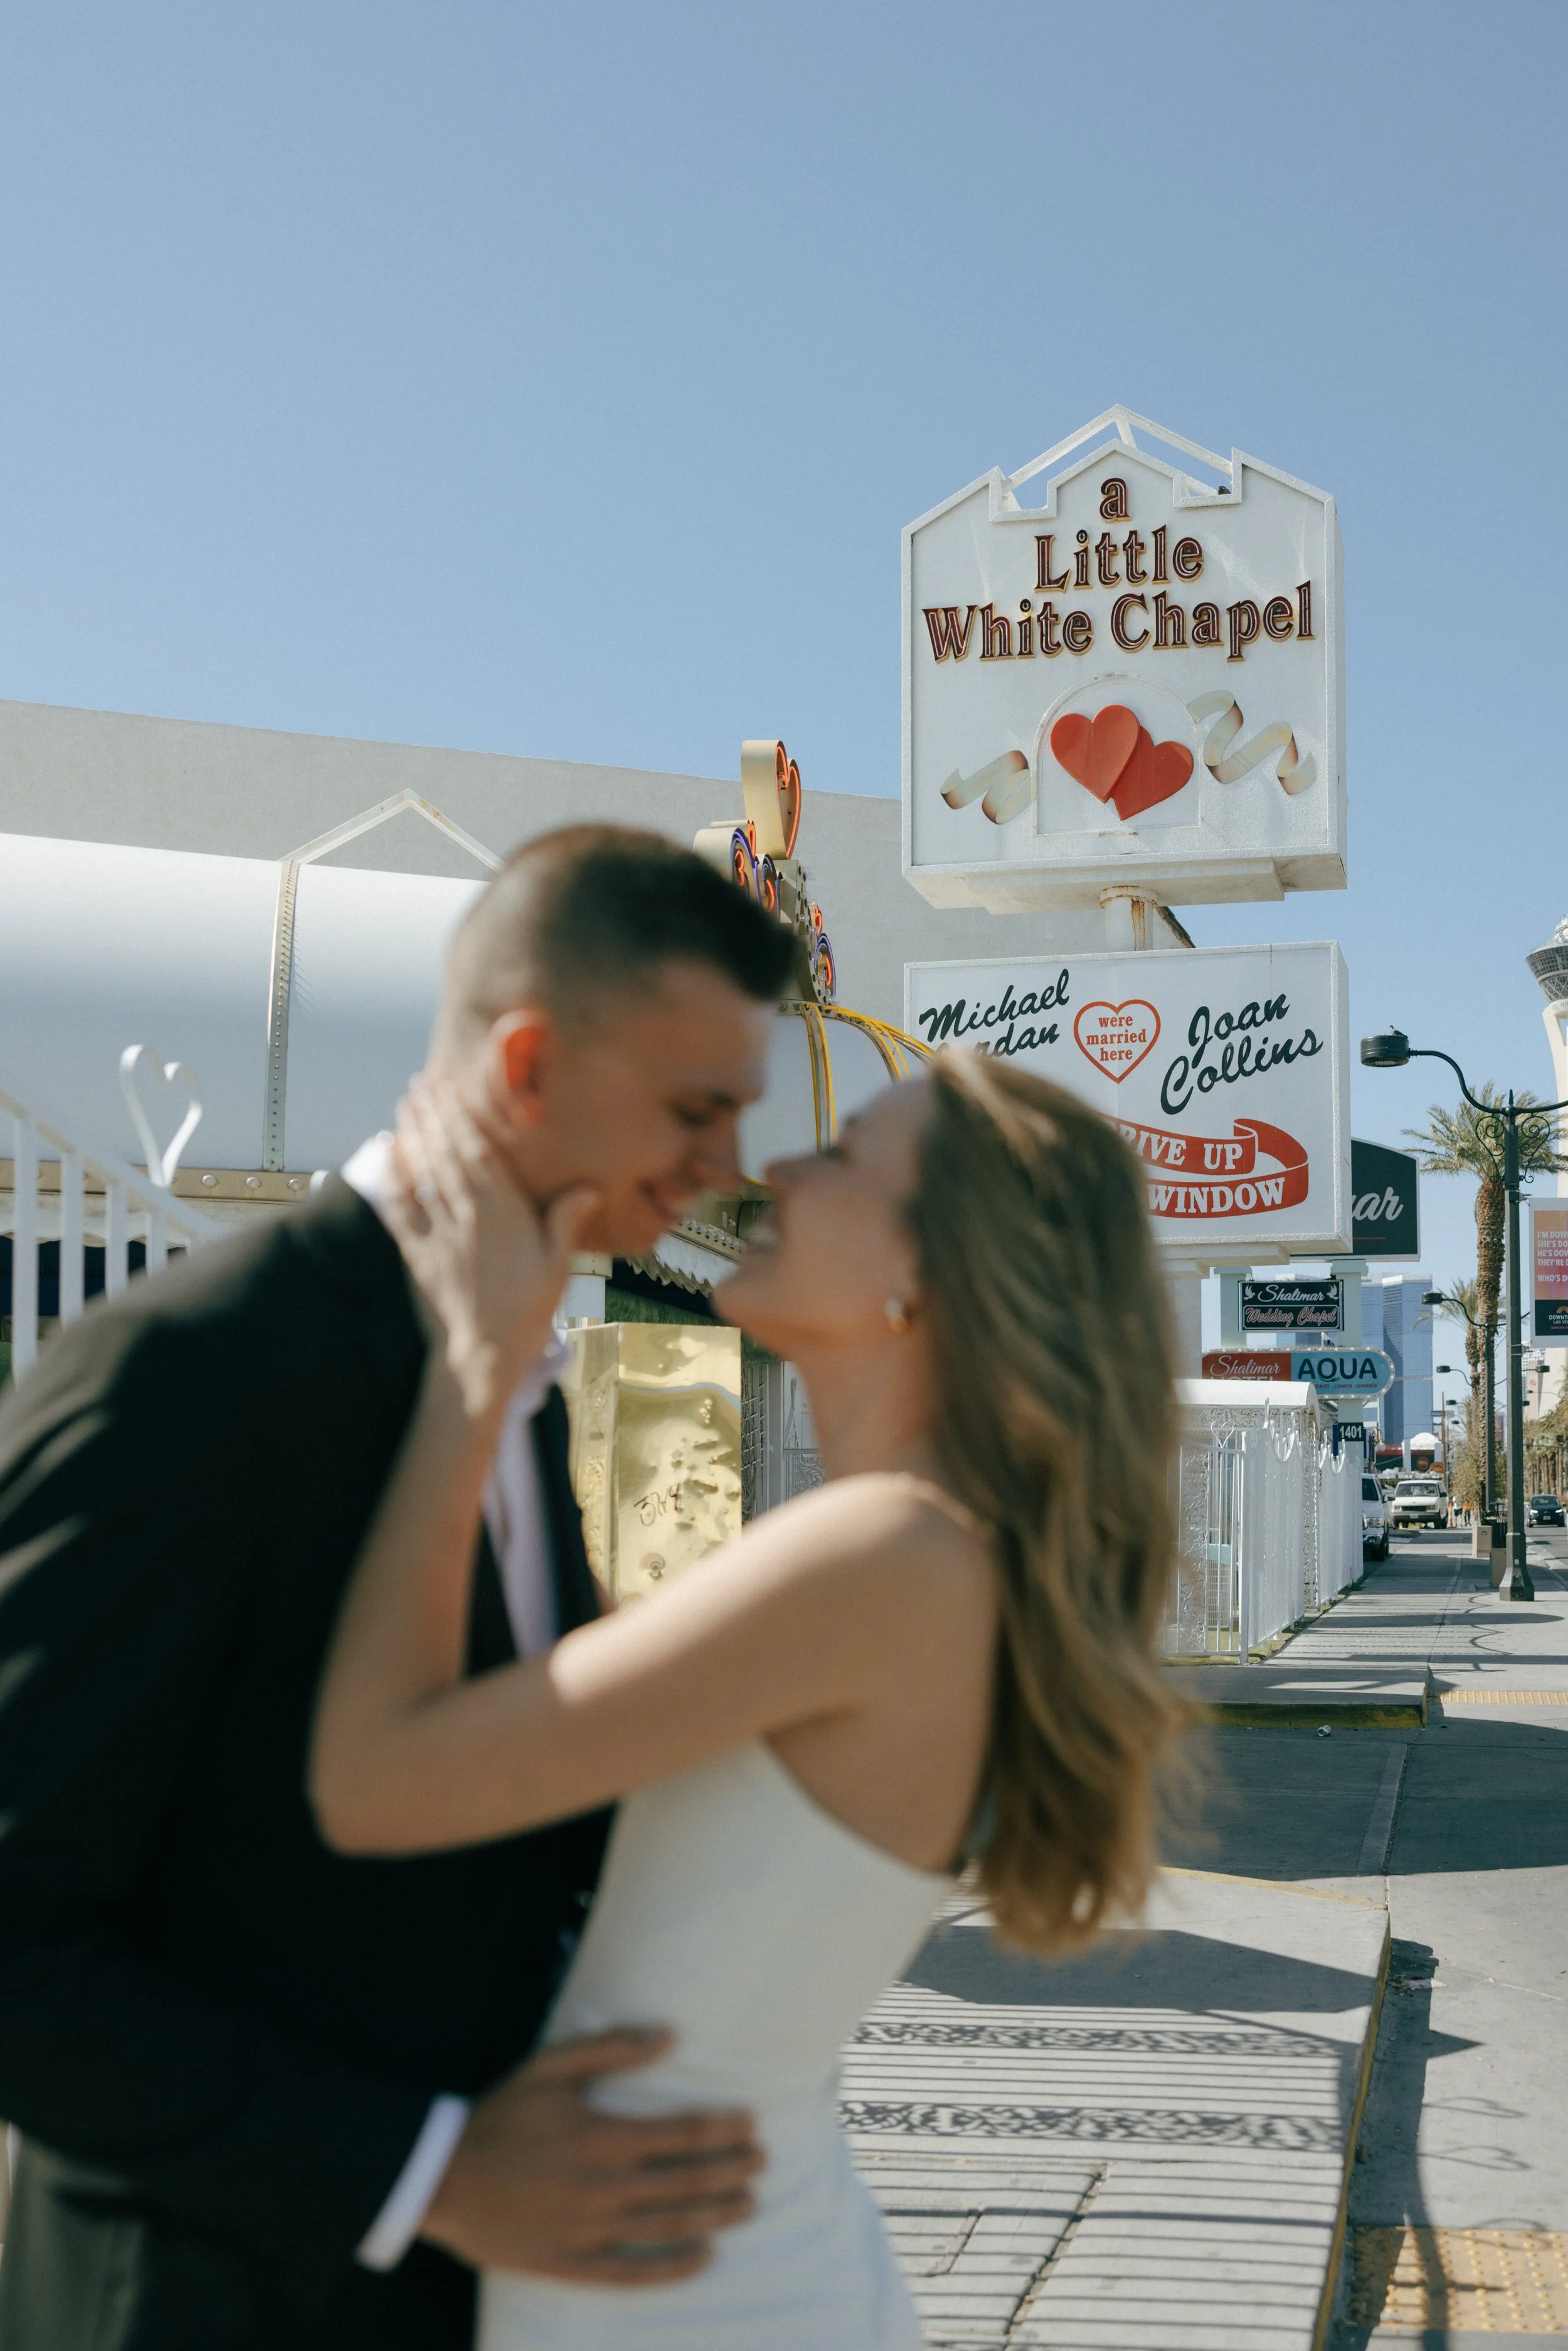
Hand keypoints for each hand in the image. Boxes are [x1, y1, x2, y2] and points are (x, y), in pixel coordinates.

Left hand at [386, 1077, 596, 1415]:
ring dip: (414, 1135)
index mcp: (503, 1213)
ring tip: (408, 1106)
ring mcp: (438, 1232)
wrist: (482, 1354)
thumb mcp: (557, 1266)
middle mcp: (466, 1215)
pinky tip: (388, 1156)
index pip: (478, 1153)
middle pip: (446, 1153)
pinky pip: (400, 1208)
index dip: (463, 1117)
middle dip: (433, 1115)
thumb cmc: (526, 1311)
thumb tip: (589, 1185)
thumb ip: (566, 1220)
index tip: (452, 1089)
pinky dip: (392, 1179)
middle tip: (422, 1084)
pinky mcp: (416, 1253)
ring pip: (422, 1172)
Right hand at [419, 2029, 763, 2284]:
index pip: (681, 2134)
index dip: (722, 2130)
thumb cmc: (501, 2114)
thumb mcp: (551, 2066)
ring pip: (669, 2226)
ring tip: (750, 2203)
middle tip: (763, 2162)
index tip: (750, 2123)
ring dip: (716, 2214)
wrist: (442, 2176)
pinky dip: (673, 2269)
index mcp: (601, 2136)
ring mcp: (589, 2230)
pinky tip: (704, 2258)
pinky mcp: (571, 2262)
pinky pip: (632, 2272)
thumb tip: (669, 2036)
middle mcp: (603, 2187)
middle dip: (731, 2171)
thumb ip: (611, 2048)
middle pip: (685, 2182)